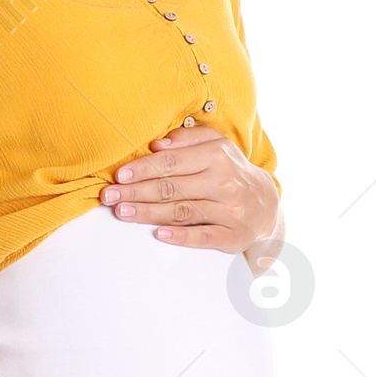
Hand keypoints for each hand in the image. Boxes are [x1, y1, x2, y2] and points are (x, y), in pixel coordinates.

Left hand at [101, 123, 281, 265]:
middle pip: (172, 188)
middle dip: (136, 192)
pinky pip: (203, 236)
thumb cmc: (231, 170)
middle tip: (109, 196)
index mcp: (217, 156)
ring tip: (122, 212)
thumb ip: (188, 139)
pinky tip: (159, 234)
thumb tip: (157, 144)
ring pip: (182, 212)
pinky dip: (181, 237)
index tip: (120, 175)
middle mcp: (224, 182)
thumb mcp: (216, 144)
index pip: (172, 162)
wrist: (267, 204)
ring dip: (149, 213)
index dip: (143, 169)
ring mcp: (230, 211)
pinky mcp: (233, 236)